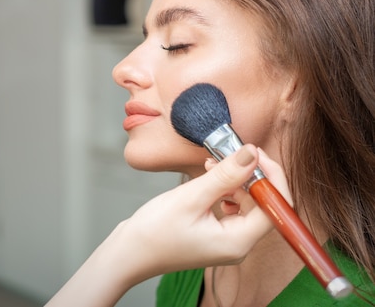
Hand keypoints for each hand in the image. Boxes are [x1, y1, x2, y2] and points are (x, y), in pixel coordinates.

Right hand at [45, 144, 290, 306]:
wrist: (127, 253)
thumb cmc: (154, 232)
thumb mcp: (191, 197)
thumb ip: (225, 175)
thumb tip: (252, 153)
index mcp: (238, 242)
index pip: (276, 206)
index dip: (271, 175)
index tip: (255, 152)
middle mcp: (238, 244)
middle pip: (264, 203)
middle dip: (251, 174)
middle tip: (232, 151)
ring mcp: (227, 240)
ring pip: (248, 203)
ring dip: (236, 180)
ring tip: (214, 164)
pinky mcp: (216, 233)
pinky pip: (232, 207)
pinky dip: (225, 188)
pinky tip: (209, 176)